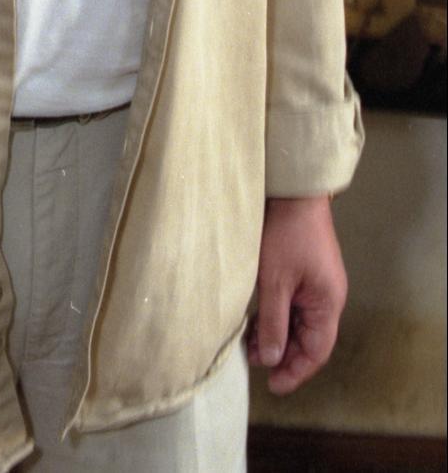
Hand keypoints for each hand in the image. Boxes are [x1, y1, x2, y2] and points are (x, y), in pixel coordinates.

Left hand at [248, 195, 346, 394]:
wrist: (294, 192)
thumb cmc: (286, 234)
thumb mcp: (274, 282)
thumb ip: (272, 323)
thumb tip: (272, 359)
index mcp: (328, 303)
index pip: (316, 351)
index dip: (296, 371)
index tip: (273, 385)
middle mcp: (328, 297)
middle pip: (309, 339)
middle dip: (284, 355)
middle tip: (256, 364)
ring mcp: (317, 284)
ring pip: (299, 322)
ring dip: (278, 335)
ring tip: (250, 345)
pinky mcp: (305, 272)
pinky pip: (294, 305)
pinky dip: (277, 316)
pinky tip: (256, 321)